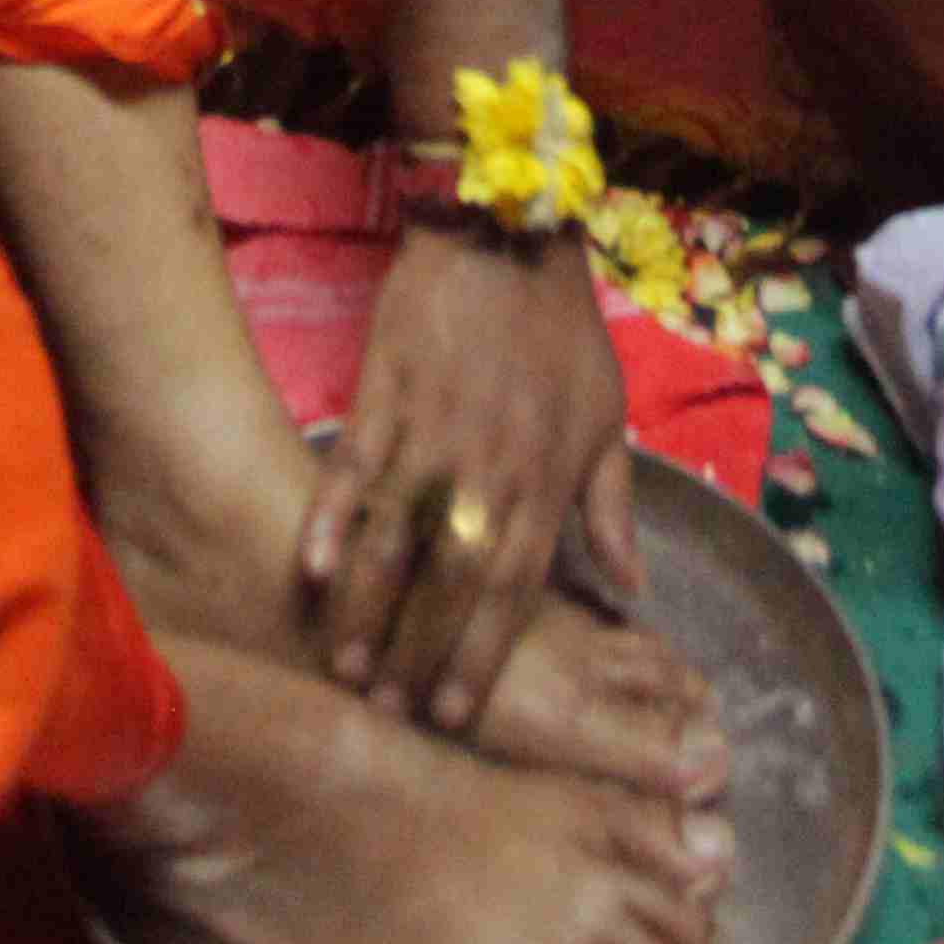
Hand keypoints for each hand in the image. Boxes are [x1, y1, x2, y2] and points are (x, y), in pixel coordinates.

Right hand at [301, 218, 640, 733]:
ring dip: (368, 606)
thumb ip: (614, 508)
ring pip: (395, 537)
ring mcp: (431, 433)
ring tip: (343, 665)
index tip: (451, 710)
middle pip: (450, 580)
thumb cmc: (562, 330)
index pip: (512, 589)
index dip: (480, 655)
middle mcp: (488, 469)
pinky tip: (309, 569)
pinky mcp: (383, 395)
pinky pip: (353, 470)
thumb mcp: (608, 417)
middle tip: (389, 711)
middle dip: (419, 650)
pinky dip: (330, 519)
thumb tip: (633, 590)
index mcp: (545, 480)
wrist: (507, 232)